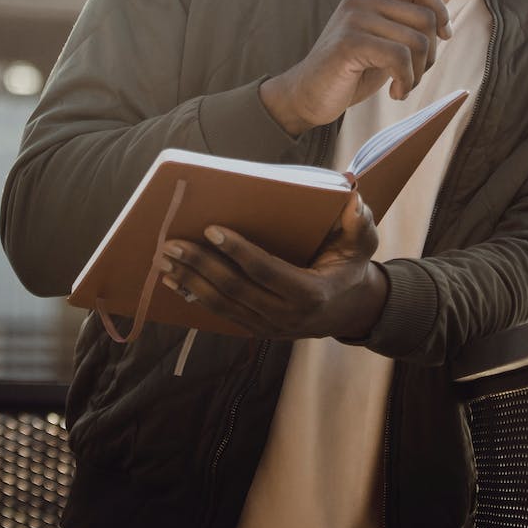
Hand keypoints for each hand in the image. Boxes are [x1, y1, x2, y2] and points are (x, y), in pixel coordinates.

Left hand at [158, 194, 388, 340]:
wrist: (349, 310)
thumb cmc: (350, 268)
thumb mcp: (362, 245)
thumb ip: (361, 223)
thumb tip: (353, 198)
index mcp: (310, 293)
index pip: (266, 271)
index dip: (238, 251)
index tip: (212, 229)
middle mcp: (286, 316)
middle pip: (235, 290)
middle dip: (201, 265)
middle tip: (173, 243)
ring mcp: (269, 327)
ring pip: (222, 304)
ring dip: (190, 281)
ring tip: (165, 259)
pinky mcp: (256, 329)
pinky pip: (221, 314)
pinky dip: (195, 297)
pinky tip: (174, 281)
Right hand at [260, 0, 451, 135]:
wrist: (310, 94)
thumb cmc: (351, 69)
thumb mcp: (388, 39)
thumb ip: (413, 15)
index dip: (440, 11)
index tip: (443, 37)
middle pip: (425, 17)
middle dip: (430, 54)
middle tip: (413, 74)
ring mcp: (354, 17)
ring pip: (417, 41)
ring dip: (418, 73)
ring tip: (403, 85)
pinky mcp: (350, 42)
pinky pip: (400, 59)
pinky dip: (405, 81)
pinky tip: (395, 92)